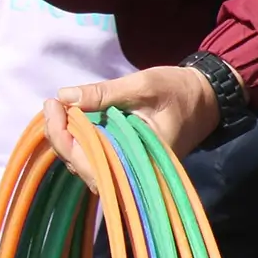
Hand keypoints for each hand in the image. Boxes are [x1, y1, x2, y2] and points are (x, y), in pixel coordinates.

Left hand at [42, 65, 221, 189]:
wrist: (206, 99)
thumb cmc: (179, 91)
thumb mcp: (144, 85)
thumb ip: (105, 93)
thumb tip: (65, 96)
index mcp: (141, 160)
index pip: (89, 161)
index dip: (63, 137)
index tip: (52, 105)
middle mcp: (132, 172)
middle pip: (81, 166)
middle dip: (59, 136)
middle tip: (51, 104)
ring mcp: (128, 170)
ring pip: (84, 164)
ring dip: (65, 139)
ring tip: (56, 110)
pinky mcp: (125, 162)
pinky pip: (94, 159)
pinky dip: (77, 141)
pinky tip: (68, 120)